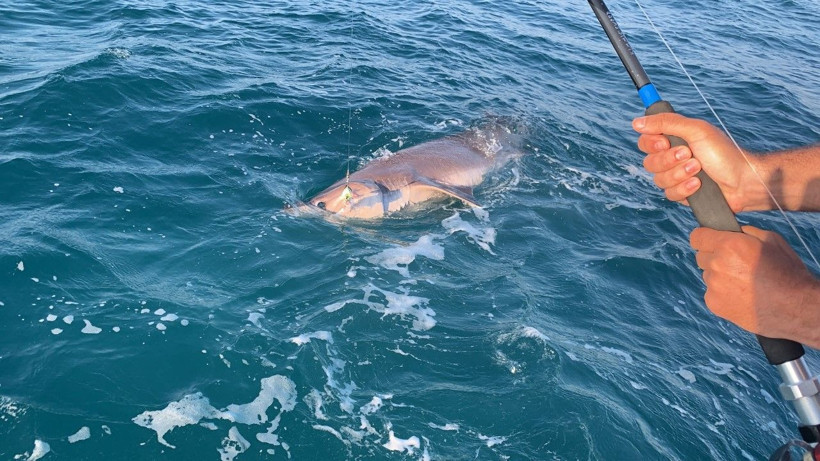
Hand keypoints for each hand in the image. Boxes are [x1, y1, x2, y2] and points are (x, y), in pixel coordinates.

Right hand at [633, 113, 755, 212]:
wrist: (743, 181)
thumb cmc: (724, 153)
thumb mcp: (696, 130)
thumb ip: (666, 123)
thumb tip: (636, 122)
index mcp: (674, 139)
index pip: (645, 141)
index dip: (651, 144)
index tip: (665, 142)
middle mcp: (671, 158)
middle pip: (649, 162)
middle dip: (669, 160)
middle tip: (690, 154)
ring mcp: (676, 177)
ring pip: (658, 180)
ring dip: (679, 174)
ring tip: (698, 169)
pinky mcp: (682, 194)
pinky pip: (669, 194)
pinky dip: (684, 189)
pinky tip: (698, 185)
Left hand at [690, 226, 819, 345]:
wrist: (795, 308)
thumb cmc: (787, 272)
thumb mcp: (772, 240)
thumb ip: (746, 231)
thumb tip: (732, 229)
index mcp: (729, 245)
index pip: (697, 236)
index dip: (704, 237)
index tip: (709, 240)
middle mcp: (716, 264)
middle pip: (701, 256)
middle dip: (713, 256)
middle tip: (735, 263)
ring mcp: (713, 286)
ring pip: (707, 275)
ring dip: (719, 276)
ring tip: (743, 282)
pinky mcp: (713, 303)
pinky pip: (711, 292)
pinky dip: (722, 293)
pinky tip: (742, 295)